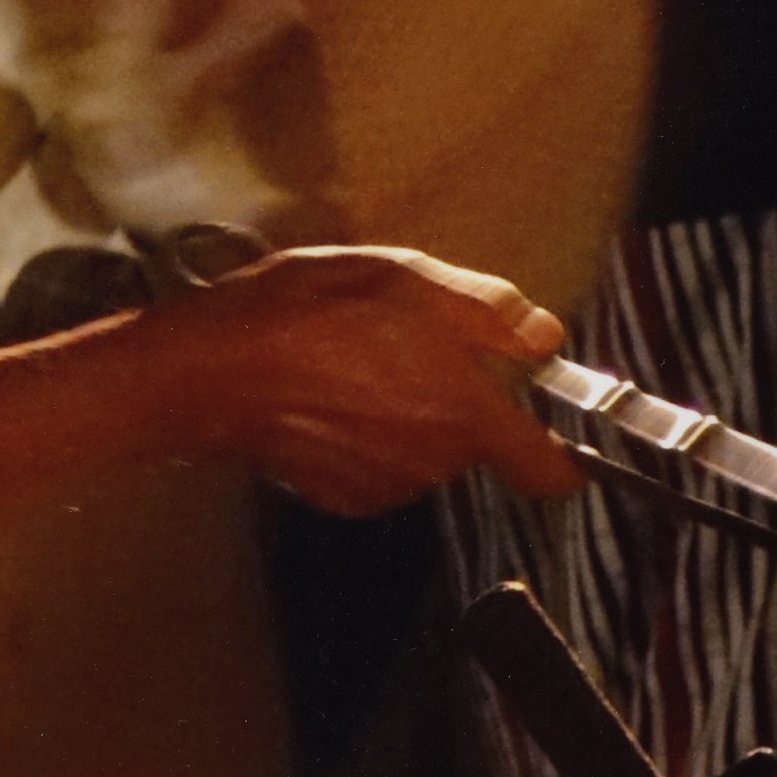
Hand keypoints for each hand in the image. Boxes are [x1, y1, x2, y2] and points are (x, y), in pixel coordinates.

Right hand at [164, 244, 583, 514]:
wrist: (212, 371)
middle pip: (477, 443)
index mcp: (464, 410)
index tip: (560, 435)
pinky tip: (333, 401)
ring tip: (359, 367)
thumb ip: (489, 314)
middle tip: (409, 349)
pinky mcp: (346, 498)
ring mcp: (389, 485)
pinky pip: (383, 468)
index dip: (564, 455)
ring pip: (428, 452)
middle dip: (459, 402)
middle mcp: (435, 460)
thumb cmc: (306, 313)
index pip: (549, 470)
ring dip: (410, 416)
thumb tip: (545, 338)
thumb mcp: (407, 278)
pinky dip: (370, 440)